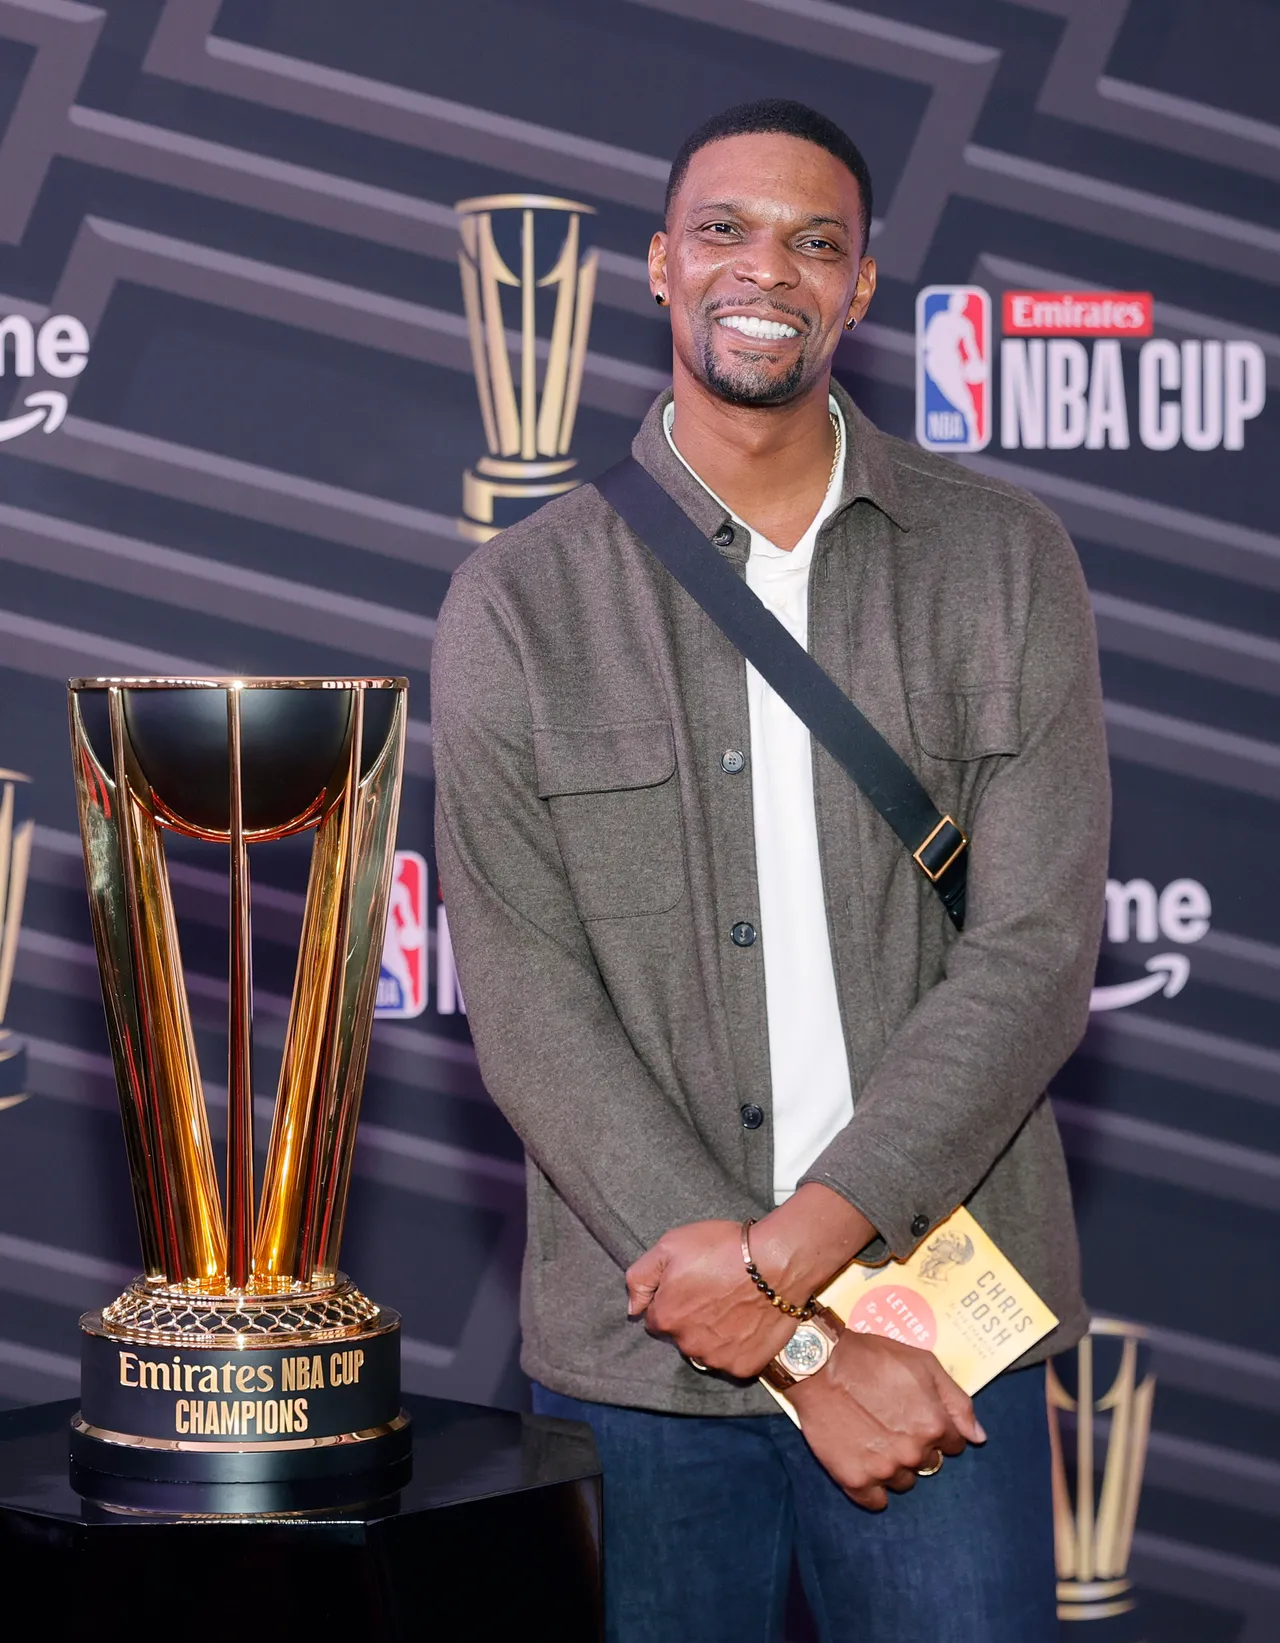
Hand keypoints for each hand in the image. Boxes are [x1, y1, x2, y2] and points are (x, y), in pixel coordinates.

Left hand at [625, 1220, 795, 1376]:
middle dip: (692, 1319)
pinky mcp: (745, 1367)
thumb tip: (633, 1309)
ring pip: (706, 1351)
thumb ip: (640, 1277)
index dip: (673, 1300)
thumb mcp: (671, 1245)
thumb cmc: (724, 1248)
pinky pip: (733, 1361)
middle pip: (681, 1336)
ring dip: (714, 1335)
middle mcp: (688, 1346)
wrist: (777, 1261)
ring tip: (734, 1307)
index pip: (657, 1318)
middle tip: (715, 1293)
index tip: (692, 1286)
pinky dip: (738, 1347)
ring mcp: (717, 1360)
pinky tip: (748, 1323)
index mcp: (667, 1318)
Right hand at [787, 1331, 985, 1510]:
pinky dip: (873, 1487)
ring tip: (873, 1437)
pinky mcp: (855, 1480)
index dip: (937, 1428)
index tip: (916, 1415)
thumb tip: (979, 1438)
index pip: (954, 1443)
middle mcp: (914, 1452)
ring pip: (904, 1482)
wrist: (820, 1364)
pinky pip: (875, 1501)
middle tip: (891, 1422)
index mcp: (934, 1424)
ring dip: (895, 1466)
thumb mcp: (923, 1363)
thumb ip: (957, 1401)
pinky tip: (863, 1462)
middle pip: (929, 1463)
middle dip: (917, 1446)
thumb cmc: (873, 1358)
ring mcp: (884, 1469)